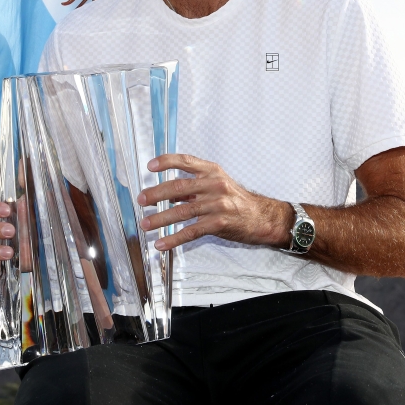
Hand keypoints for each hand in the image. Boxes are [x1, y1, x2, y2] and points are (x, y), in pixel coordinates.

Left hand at [137, 154, 291, 250]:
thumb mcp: (218, 185)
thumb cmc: (238, 201)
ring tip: (146, 224)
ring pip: (182, 211)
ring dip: (160, 219)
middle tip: (141, 200)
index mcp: (212, 172)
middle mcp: (214, 185)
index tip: (150, 166)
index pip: (186, 161)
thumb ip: (194, 187)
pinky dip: (174, 239)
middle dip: (156, 194)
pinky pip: (191, 231)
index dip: (166, 162)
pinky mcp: (218, 223)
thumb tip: (166, 192)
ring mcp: (217, 204)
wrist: (262, 217)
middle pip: (178, 187)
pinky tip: (162, 244)